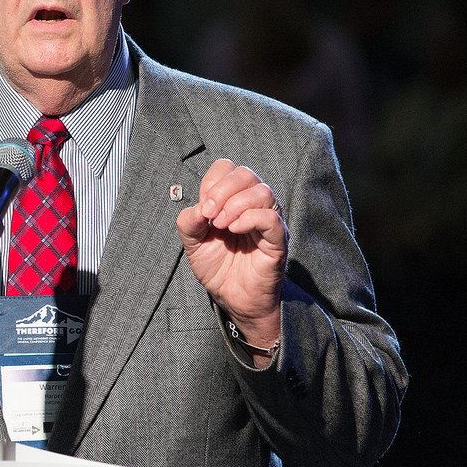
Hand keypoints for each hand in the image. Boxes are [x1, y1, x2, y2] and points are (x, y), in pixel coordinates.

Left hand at [175, 159, 286, 355]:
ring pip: (262, 191)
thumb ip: (188, 222)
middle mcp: (254, 205)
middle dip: (222, 191)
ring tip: (222, 227)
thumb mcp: (192, 243)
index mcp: (233, 199)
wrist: (233, 298)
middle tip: (211, 217)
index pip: (227, 168)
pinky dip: (249, 218)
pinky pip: (272, 217)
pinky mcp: (278, 239)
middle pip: (245, 173)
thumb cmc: (218, 267)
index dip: (212, 183)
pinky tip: (235, 230)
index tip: (204, 208)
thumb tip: (199, 207)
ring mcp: (268, 220)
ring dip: (235, 205)